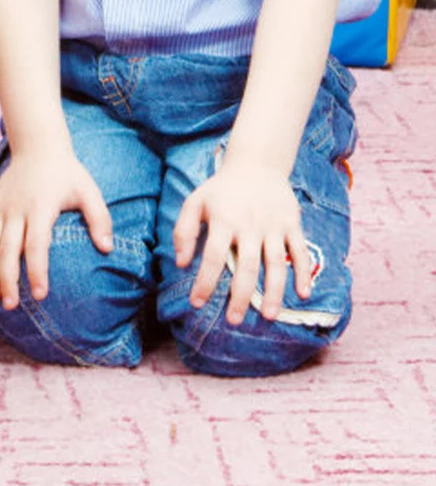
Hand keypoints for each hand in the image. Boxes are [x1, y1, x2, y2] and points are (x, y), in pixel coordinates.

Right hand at [0, 144, 112, 309]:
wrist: (37, 147)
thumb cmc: (67, 173)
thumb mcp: (89, 191)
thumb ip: (100, 219)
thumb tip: (107, 248)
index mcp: (41, 208)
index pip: (36, 245)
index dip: (37, 271)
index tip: (40, 294)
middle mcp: (16, 209)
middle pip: (7, 250)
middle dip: (7, 280)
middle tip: (10, 305)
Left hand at [173, 152, 310, 324]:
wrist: (257, 164)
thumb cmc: (221, 189)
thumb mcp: (195, 202)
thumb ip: (183, 231)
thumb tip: (181, 263)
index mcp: (224, 221)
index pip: (213, 257)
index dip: (204, 281)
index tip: (197, 303)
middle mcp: (250, 225)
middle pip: (246, 266)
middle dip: (240, 296)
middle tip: (233, 321)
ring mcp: (274, 226)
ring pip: (276, 264)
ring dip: (273, 292)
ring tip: (268, 316)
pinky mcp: (292, 224)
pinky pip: (300, 251)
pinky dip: (304, 272)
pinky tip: (303, 294)